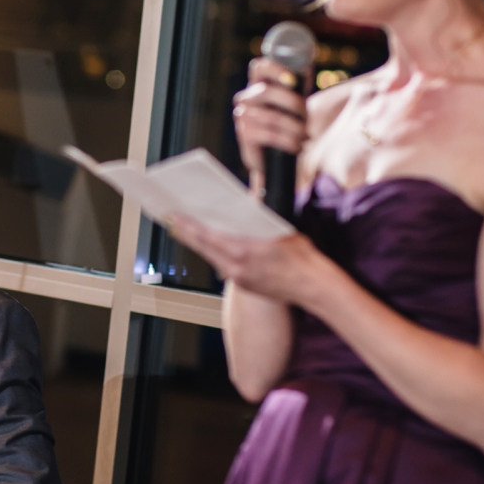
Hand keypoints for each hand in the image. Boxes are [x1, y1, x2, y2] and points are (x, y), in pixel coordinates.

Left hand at [171, 216, 326, 304]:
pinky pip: (220, 266)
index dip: (187, 225)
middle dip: (185, 232)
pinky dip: (212, 253)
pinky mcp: (242, 284)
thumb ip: (260, 214)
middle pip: (202, 246)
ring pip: (209, 257)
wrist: (312, 286)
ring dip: (196, 242)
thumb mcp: (280, 227)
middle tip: (172, 219)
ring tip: (185, 229)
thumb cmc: (300, 257)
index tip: (174, 215)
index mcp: (243, 249)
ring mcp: (238, 277)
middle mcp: (236, 266)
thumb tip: (249, 197)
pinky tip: (208, 245)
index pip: (206, 235)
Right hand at [232, 57, 307, 185]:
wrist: (275, 160)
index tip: (293, 80)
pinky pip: (269, 134)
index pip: (259, 67)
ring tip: (306, 136)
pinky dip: (288, 140)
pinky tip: (297, 145)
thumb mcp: (296, 102)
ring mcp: (242, 116)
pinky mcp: (244, 134)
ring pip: (272, 116)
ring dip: (294, 127)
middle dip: (293, 103)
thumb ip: (299, 85)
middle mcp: (246, 98)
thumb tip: (306, 67)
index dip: (275, 69)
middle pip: (266, 91)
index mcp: (258, 85)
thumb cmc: (288, 125)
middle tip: (307, 117)